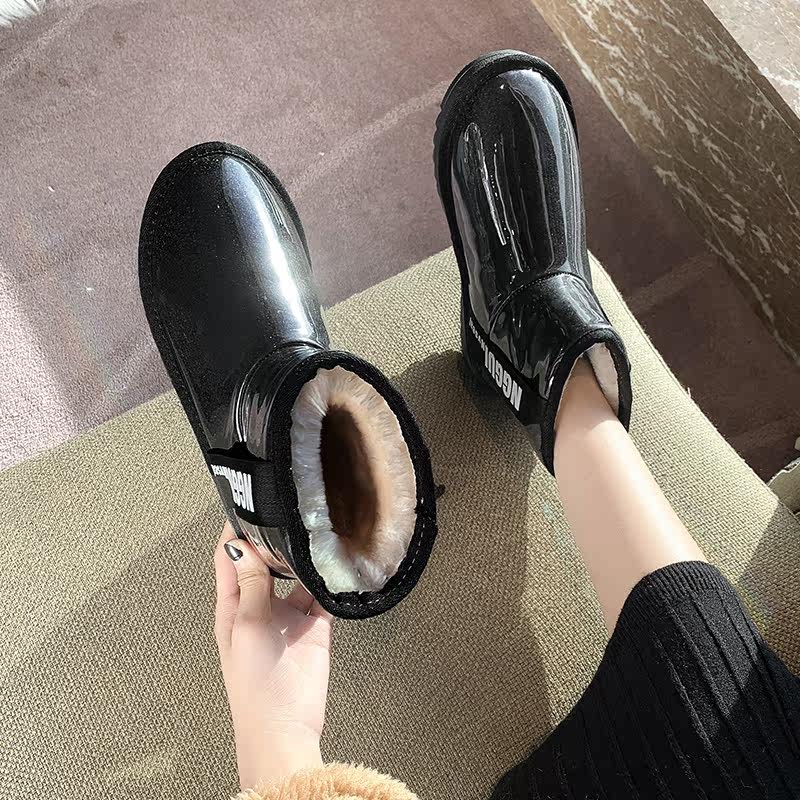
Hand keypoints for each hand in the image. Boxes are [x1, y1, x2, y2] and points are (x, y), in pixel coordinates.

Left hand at [213, 522, 332, 789]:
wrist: (286, 728)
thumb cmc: (255, 684)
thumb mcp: (247, 627)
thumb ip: (250, 586)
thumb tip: (242, 545)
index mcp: (233, 605)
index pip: (229, 558)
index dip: (234, 531)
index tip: (247, 503)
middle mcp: (260, 604)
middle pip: (264, 561)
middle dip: (271, 537)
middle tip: (287, 508)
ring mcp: (289, 614)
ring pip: (295, 574)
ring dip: (300, 556)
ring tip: (312, 529)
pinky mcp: (315, 625)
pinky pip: (321, 594)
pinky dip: (326, 579)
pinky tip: (332, 561)